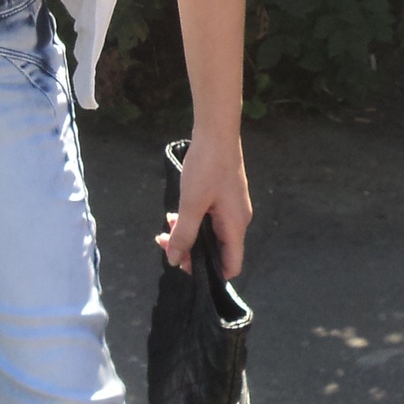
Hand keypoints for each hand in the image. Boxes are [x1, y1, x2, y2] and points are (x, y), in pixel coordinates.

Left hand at [154, 126, 251, 279]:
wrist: (217, 131)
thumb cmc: (207, 167)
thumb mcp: (191, 204)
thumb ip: (184, 234)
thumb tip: (175, 261)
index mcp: (236, 226)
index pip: (231, 266)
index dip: (209, 273)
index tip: (183, 266)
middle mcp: (238, 221)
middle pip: (218, 250)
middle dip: (191, 251)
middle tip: (165, 243)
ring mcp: (232, 208)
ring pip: (210, 233)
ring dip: (188, 234)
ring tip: (166, 227)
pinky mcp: (224, 196)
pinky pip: (209, 219)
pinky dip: (193, 220)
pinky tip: (175, 214)